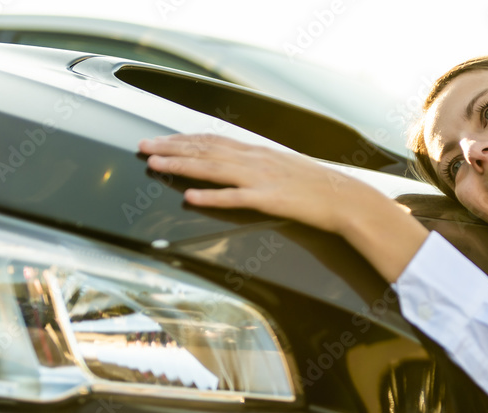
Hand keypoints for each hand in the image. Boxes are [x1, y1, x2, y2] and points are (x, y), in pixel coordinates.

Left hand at [138, 133, 380, 234]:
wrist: (345, 199)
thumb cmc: (317, 187)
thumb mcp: (284, 168)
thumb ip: (259, 165)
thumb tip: (236, 164)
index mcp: (258, 152)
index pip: (212, 140)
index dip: (182, 139)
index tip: (158, 140)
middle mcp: (255, 160)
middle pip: (205, 150)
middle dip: (170, 148)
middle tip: (142, 147)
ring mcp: (261, 178)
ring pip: (213, 168)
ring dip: (181, 165)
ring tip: (155, 165)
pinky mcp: (269, 199)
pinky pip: (235, 197)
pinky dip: (210, 196)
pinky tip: (190, 196)